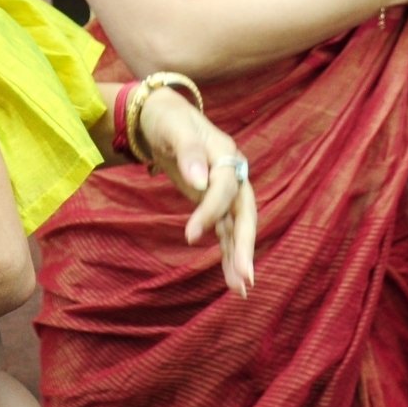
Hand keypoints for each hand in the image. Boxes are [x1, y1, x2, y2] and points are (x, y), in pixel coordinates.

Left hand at [138, 87, 258, 297]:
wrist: (162, 116)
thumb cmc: (167, 119)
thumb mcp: (173, 128)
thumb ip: (188, 152)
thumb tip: (200, 181)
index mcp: (225, 153)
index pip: (224, 187)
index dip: (210, 210)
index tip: (190, 235)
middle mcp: (233, 173)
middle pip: (245, 212)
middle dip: (245, 245)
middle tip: (245, 277)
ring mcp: (226, 190)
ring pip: (237, 227)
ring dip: (239, 257)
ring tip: (241, 290)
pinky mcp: (216, 203)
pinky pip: (226, 231)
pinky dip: (229, 253)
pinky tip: (232, 280)